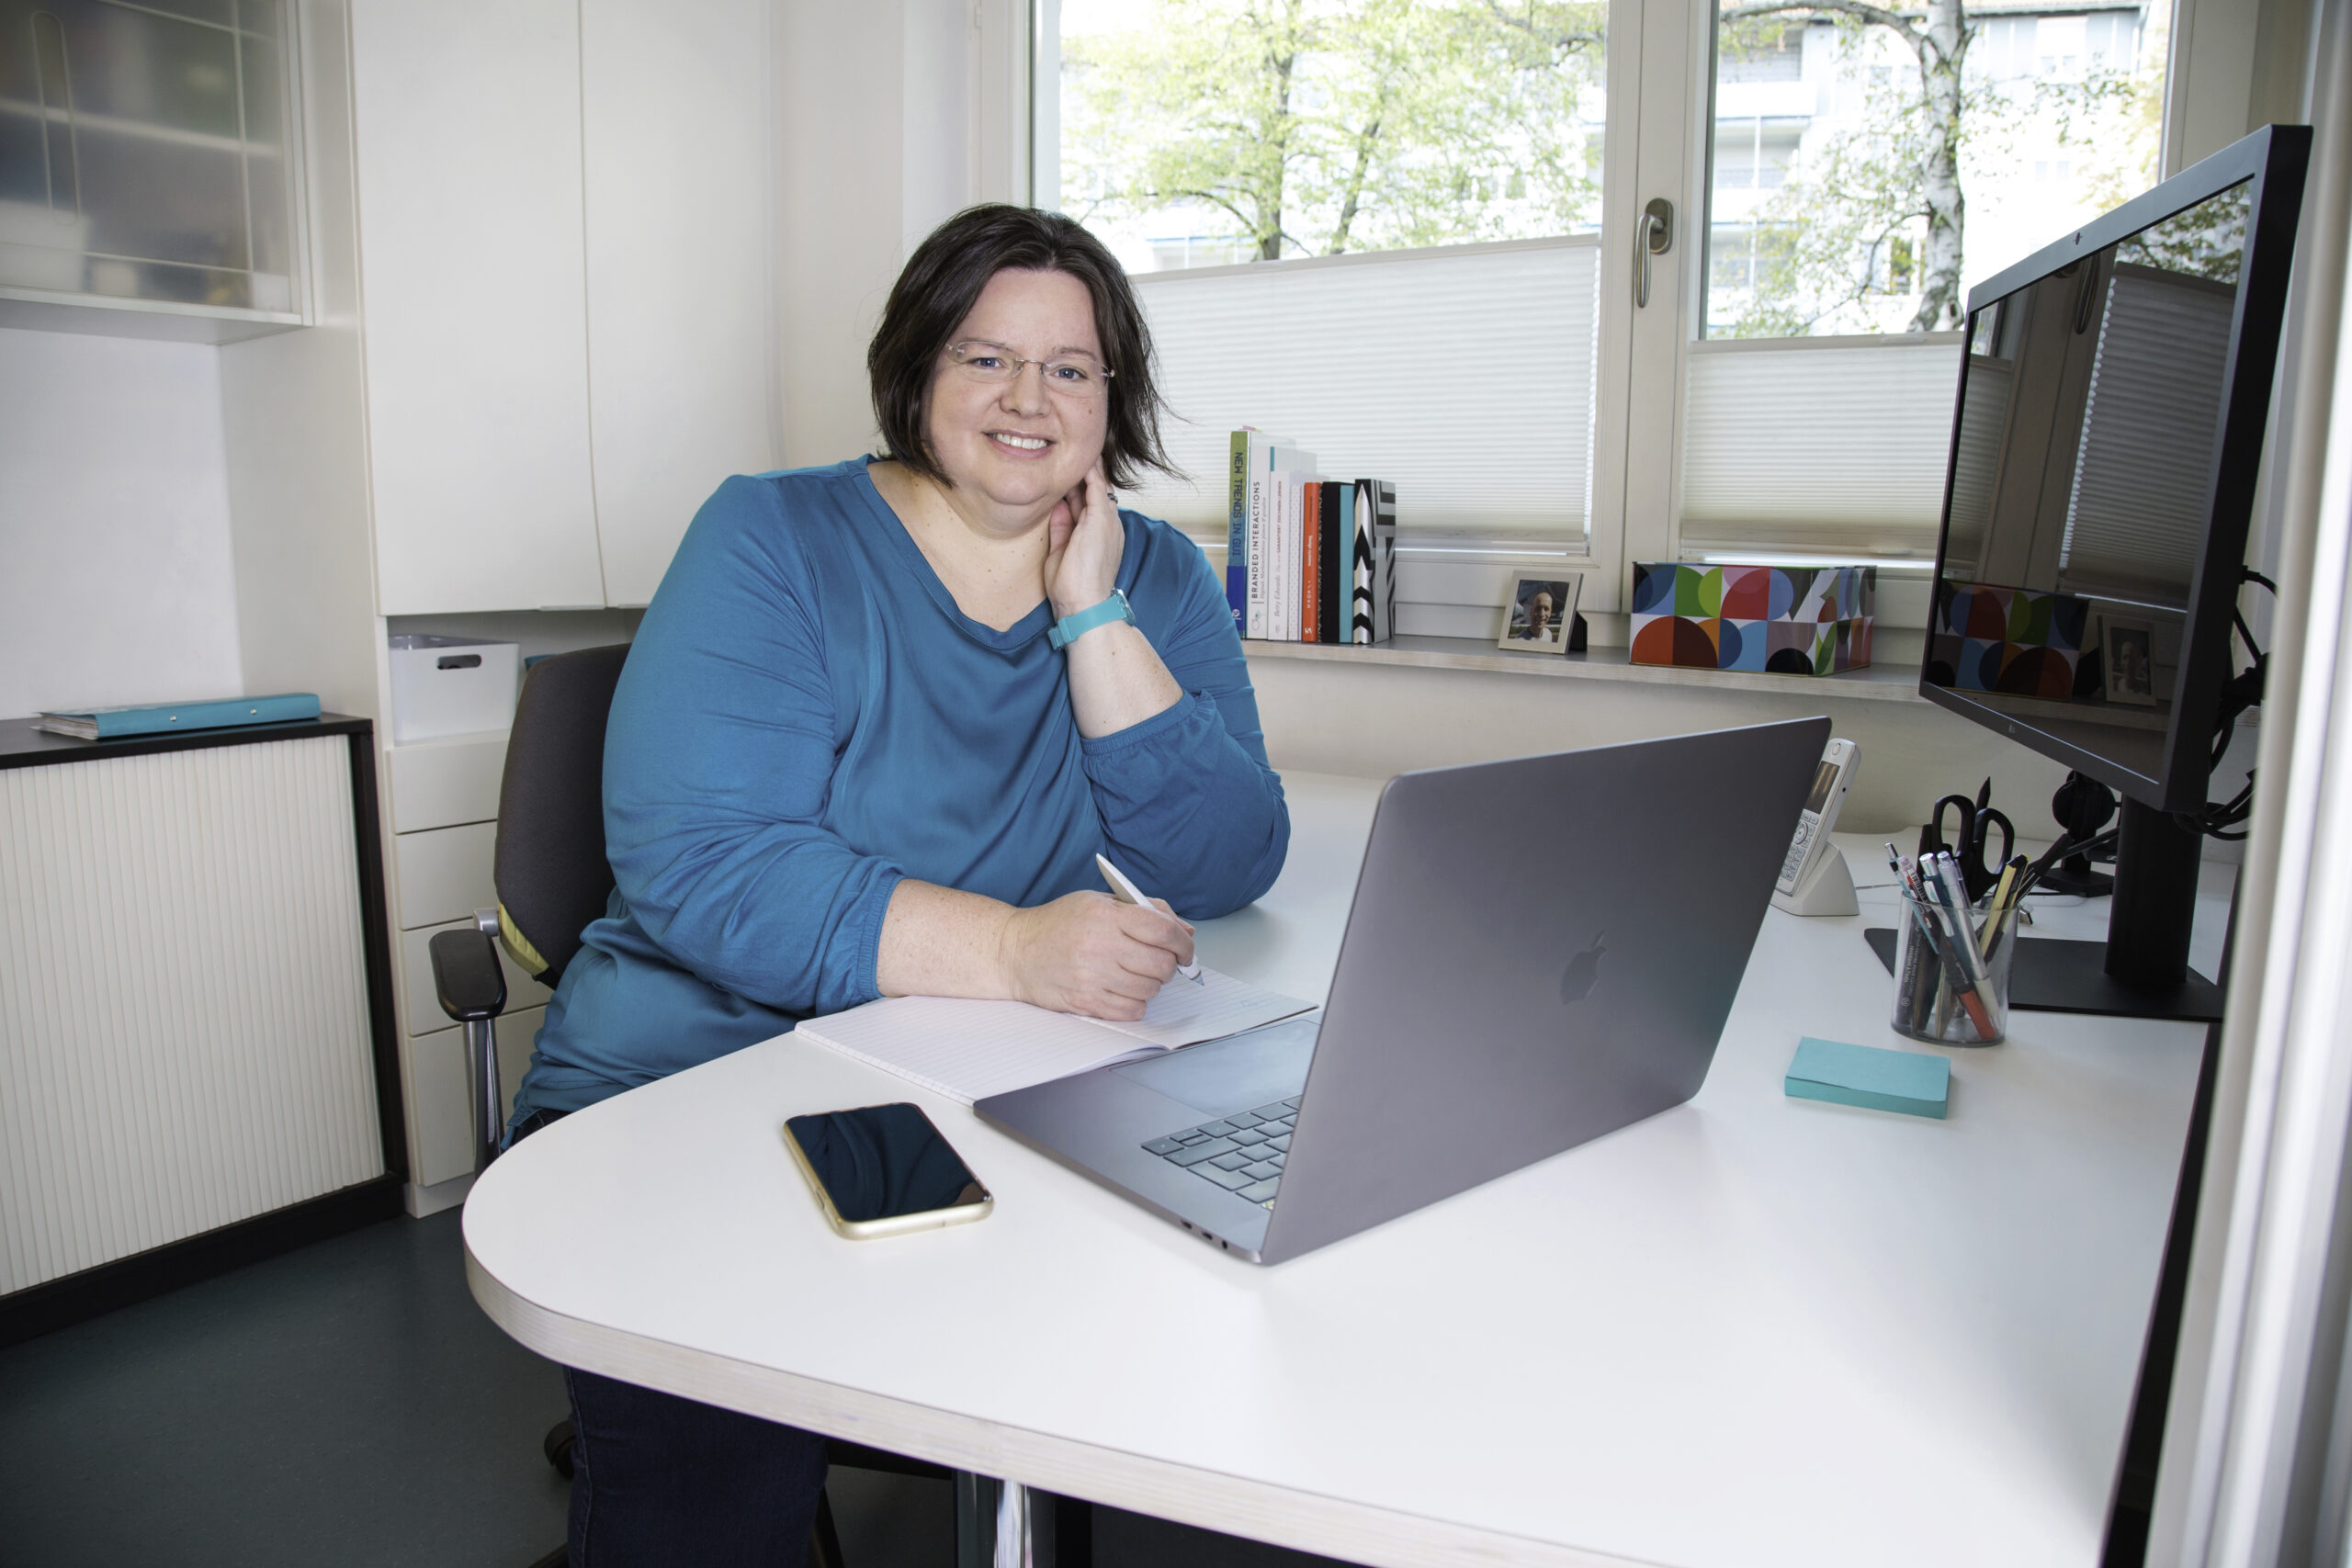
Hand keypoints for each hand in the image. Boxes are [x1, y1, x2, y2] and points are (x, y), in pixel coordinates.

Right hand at [997, 890, 1194, 1021]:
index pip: (1163, 931)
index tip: (1186, 949)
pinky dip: (1135, 1003)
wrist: (1014, 951)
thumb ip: (1146, 910)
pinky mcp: (1085, 1001)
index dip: (1183, 943)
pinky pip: (1132, 1010)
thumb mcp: (1099, 901)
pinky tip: (1123, 989)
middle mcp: (1099, 945)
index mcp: (1105, 915)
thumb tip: (1185, 930)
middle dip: (1169, 964)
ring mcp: (1092, 977)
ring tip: (1135, 973)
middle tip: (1159, 961)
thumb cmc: (1057, 924)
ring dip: (1151, 984)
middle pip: (1161, 963)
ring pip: (1150, 989)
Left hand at [1043, 462, 1123, 619]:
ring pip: (1097, 484)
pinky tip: (1080, 454)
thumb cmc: (1071, 588)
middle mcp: (1106, 525)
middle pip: (1093, 491)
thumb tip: (1056, 504)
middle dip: (1080, 472)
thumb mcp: (1060, 552)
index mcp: (1098, 535)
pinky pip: (1096, 485)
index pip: (1086, 503)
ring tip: (1075, 444)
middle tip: (1066, 450)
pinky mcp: (1101, 518)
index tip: (1062, 471)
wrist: (1083, 605)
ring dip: (1085, 466)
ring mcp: (1106, 521)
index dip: (1075, 486)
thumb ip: (1060, 527)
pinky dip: (1089, 469)